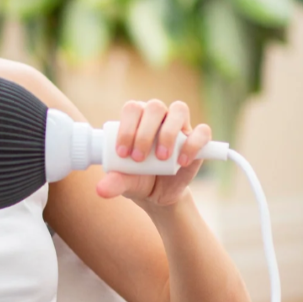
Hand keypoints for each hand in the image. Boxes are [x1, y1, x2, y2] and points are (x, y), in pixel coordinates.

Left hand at [95, 99, 212, 209]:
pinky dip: (193, 144)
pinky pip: (202, 131)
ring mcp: (180, 125)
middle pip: (154, 107)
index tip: (122, 153)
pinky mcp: (198, 139)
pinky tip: (181, 161)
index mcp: (136, 118)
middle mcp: (158, 116)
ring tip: (161, 158)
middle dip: (145, 132)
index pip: (132, 109)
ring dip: (168, 133)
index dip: (126, 127)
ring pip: (179, 110)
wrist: (158, 194)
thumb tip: (100, 190)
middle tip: (138, 158)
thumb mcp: (124, 182)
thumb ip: (114, 182)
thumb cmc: (137, 179)